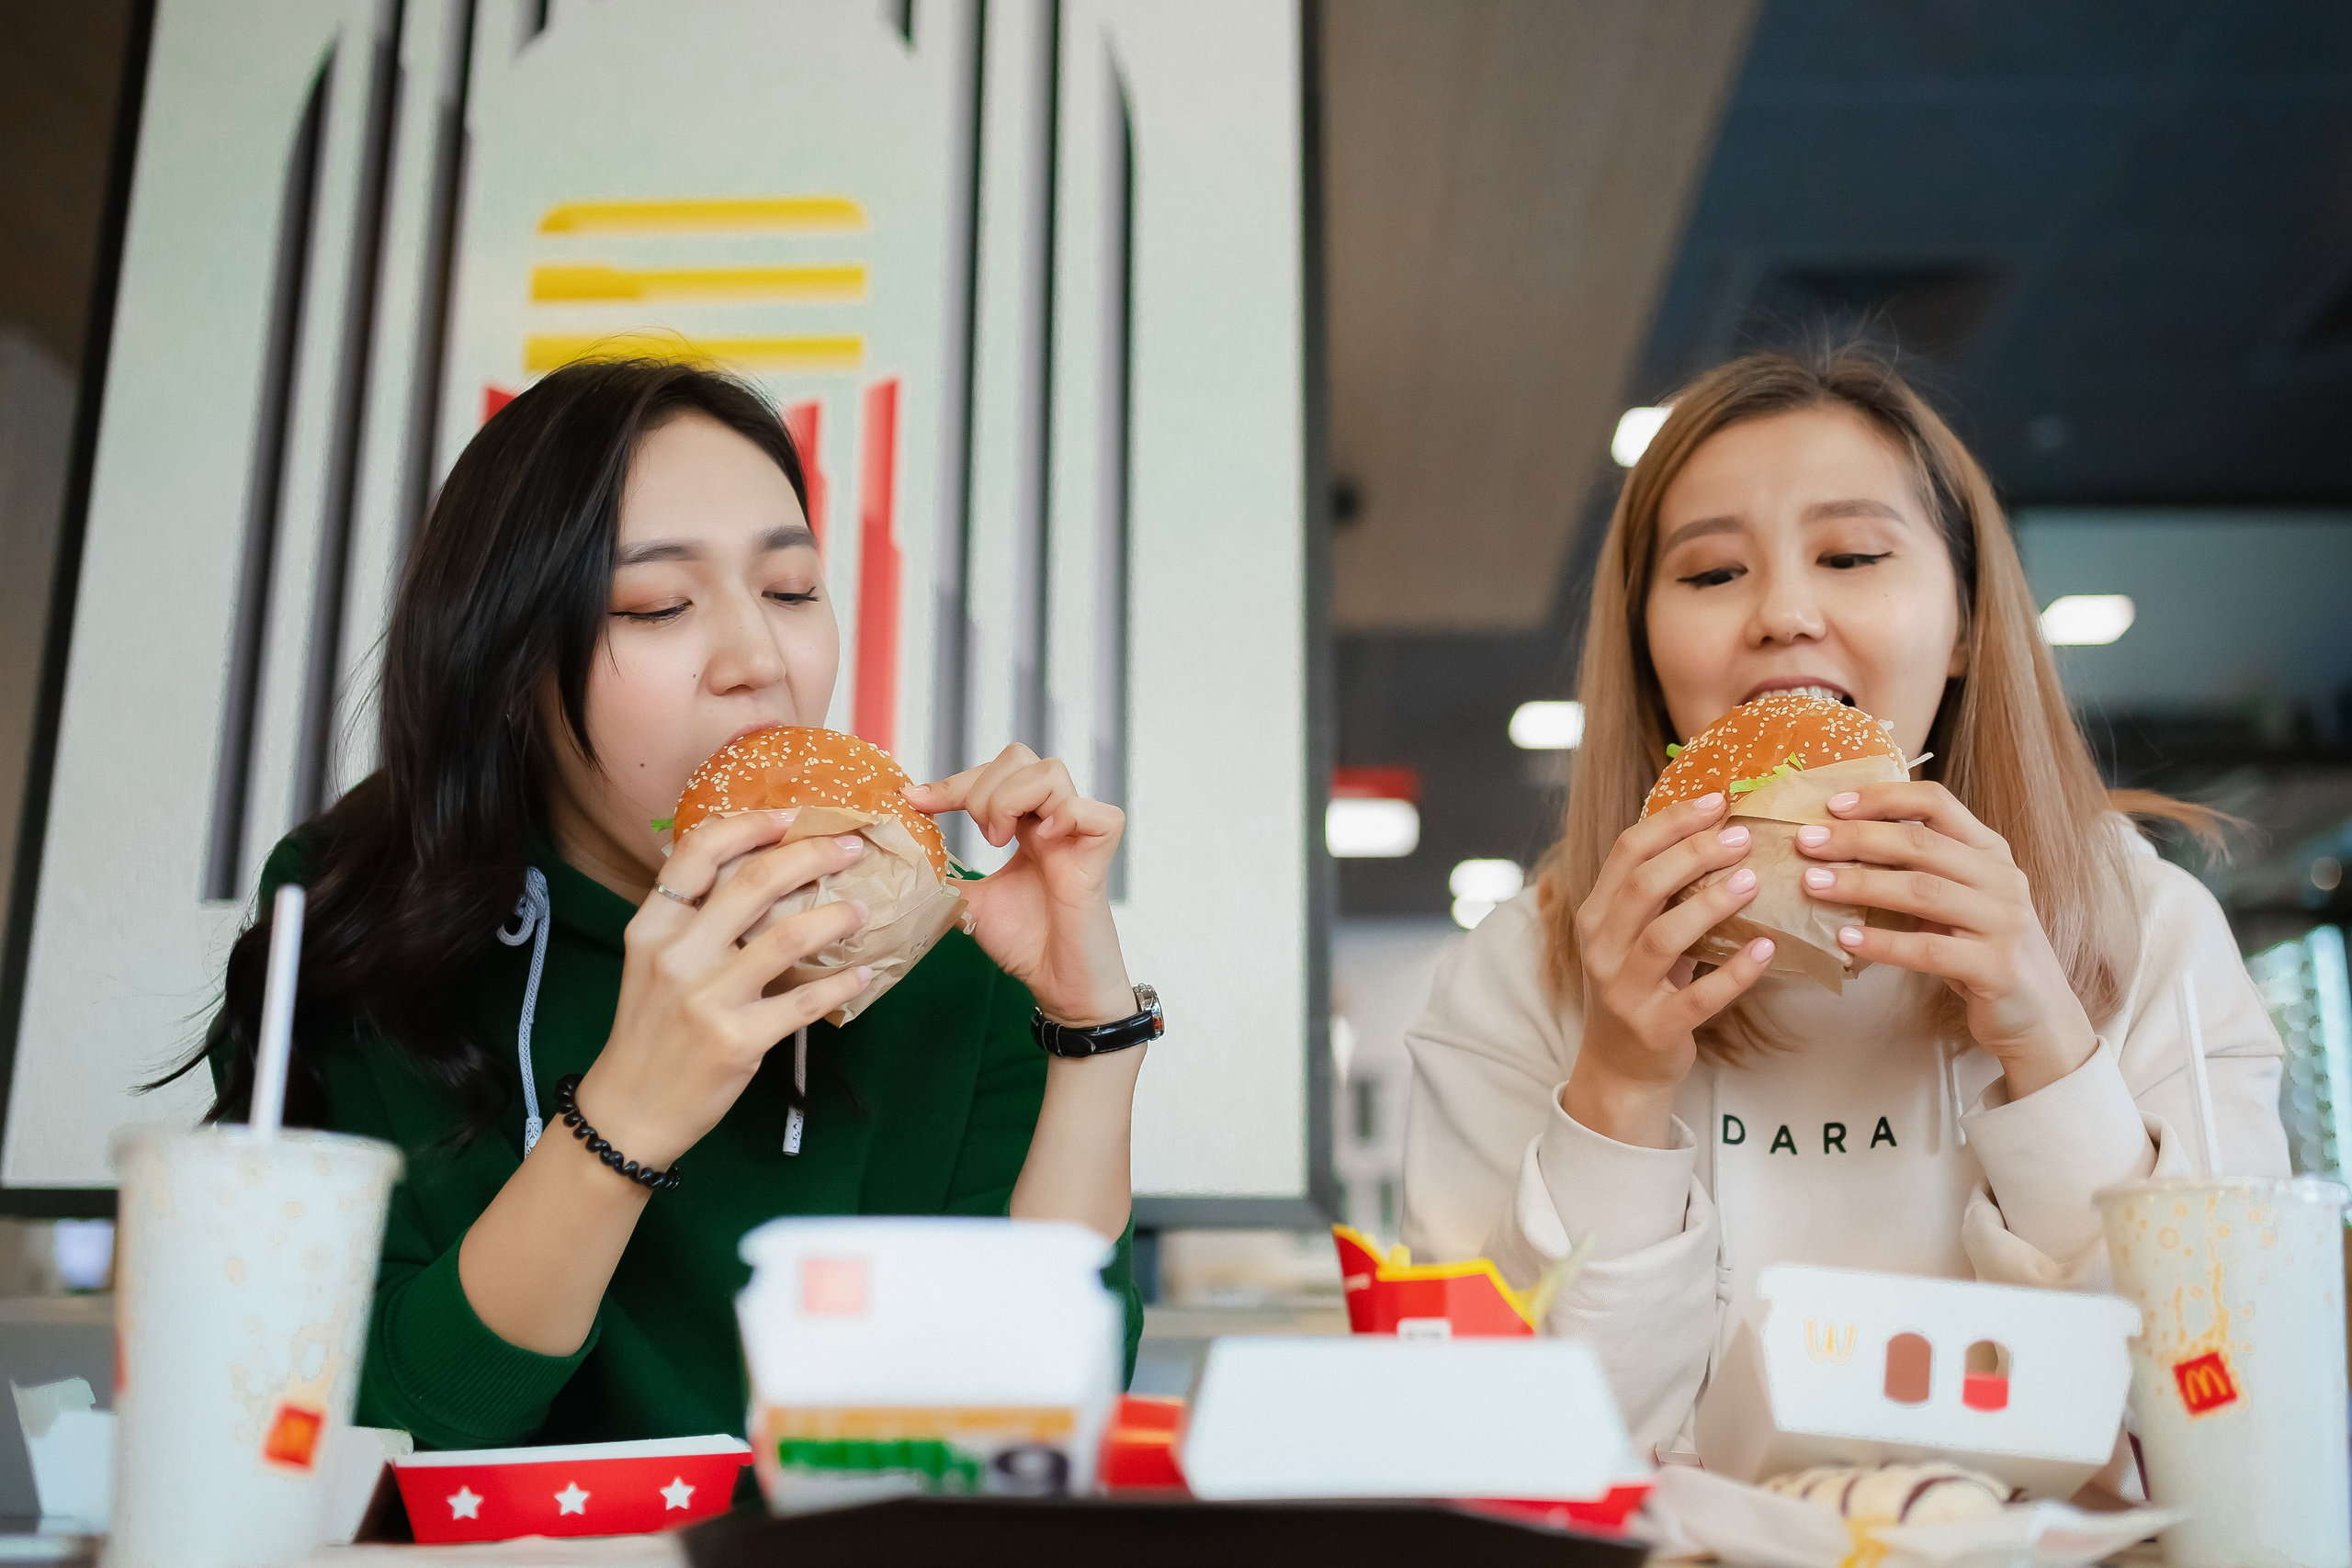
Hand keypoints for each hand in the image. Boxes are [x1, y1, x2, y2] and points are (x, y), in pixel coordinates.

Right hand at [577, 811, 876, 1170]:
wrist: (629, 1110)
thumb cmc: (649, 1031)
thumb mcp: (651, 963)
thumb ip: (690, 920)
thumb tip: (753, 873)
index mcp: (653, 927)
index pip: (699, 852)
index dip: (750, 824)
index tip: (790, 814)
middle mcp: (678, 955)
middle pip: (755, 881)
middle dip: (812, 854)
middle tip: (850, 847)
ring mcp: (708, 998)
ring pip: (789, 936)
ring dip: (837, 917)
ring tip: (862, 911)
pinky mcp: (739, 1039)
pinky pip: (806, 1001)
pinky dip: (843, 984)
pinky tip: (862, 974)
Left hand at [906, 744, 1133, 1025]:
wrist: (1058, 986)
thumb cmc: (1026, 944)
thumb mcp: (969, 902)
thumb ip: (944, 877)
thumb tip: (899, 865)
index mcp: (1024, 826)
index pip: (991, 773)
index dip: (951, 782)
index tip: (915, 801)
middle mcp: (1051, 821)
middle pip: (1021, 757)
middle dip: (982, 787)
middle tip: (977, 836)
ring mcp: (1077, 835)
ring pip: (1051, 772)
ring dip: (1012, 799)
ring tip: (1003, 842)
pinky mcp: (1099, 856)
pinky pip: (1098, 813)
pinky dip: (1067, 816)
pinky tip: (1046, 842)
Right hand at [1560, 792, 1775, 1147]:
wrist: (1620, 1067)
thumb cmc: (1638, 986)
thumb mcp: (1631, 934)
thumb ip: (1656, 891)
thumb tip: (1714, 829)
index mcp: (1596, 914)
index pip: (1626, 852)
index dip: (1672, 822)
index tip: (1717, 800)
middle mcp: (1601, 948)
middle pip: (1643, 886)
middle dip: (1694, 854)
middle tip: (1742, 836)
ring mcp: (1624, 990)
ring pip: (1664, 937)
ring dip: (1711, 904)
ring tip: (1753, 881)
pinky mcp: (1655, 1028)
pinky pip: (1698, 997)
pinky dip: (1735, 972)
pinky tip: (1766, 948)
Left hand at [1797, 782, 2093, 1097]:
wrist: (2039, 1016)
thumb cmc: (1981, 952)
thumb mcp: (1958, 901)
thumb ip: (1919, 871)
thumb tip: (1839, 848)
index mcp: (1990, 852)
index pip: (1937, 803)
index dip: (1884, 798)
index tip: (1834, 805)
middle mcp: (2002, 879)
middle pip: (1921, 844)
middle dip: (1857, 839)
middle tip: (1806, 842)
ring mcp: (2005, 922)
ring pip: (1923, 891)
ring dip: (1861, 885)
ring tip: (1813, 884)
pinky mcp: (1997, 968)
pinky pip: (1929, 950)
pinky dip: (1884, 943)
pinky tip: (1845, 939)